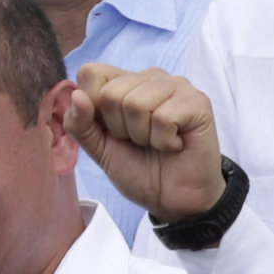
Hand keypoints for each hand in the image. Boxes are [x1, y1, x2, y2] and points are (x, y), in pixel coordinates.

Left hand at [68, 64, 228, 223]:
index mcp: (124, 82)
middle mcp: (149, 77)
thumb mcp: (99, 149)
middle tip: (139, 141)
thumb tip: (76, 95)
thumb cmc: (139, 170)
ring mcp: (176, 85)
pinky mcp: (197, 101)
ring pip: (136, 104)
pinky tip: (175, 144)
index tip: (112, 131)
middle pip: (111, 92)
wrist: (173, 200)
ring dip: (142, 136)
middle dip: (119, 129)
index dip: (92, 108)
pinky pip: (164, 118)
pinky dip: (164, 142)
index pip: (91, 73)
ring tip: (157, 143)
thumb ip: (80, 124)